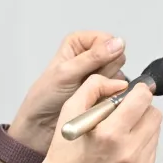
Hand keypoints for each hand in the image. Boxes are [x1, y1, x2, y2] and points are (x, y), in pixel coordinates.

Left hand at [8, 32, 127, 153]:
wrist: (43, 123)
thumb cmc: (46, 96)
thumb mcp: (67, 73)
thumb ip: (93, 57)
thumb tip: (118, 43)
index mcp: (79, 42)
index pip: (108, 39)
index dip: (104, 54)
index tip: (92, 67)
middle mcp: (90, 54)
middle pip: (117, 56)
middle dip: (104, 71)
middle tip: (85, 81)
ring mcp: (99, 72)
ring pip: (119, 73)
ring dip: (105, 85)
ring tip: (85, 91)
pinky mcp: (104, 89)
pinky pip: (118, 89)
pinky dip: (108, 95)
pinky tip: (93, 100)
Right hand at [33, 74, 162, 162]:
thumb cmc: (65, 150)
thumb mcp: (70, 110)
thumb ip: (94, 86)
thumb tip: (123, 84)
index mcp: (110, 133)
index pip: (143, 99)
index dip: (138, 91)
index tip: (130, 93)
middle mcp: (129, 151)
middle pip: (154, 113)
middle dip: (141, 108)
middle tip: (123, 113)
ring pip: (156, 130)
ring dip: (142, 125)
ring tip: (120, 132)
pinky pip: (152, 148)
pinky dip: (140, 142)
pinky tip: (121, 148)